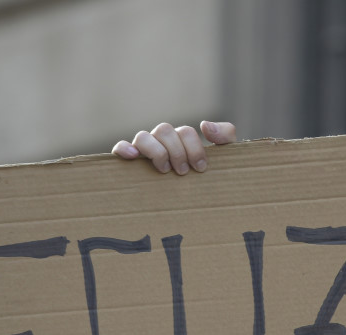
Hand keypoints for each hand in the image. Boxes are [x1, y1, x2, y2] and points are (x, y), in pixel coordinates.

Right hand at [112, 121, 236, 173]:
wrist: (205, 200)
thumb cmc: (209, 176)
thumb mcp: (224, 157)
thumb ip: (225, 136)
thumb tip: (205, 125)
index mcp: (183, 139)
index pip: (185, 132)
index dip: (194, 148)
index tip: (201, 168)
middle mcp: (163, 141)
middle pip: (164, 130)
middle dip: (177, 151)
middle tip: (183, 172)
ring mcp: (145, 150)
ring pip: (144, 136)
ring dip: (156, 152)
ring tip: (165, 170)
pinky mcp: (130, 160)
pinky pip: (120, 147)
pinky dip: (124, 148)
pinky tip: (132, 156)